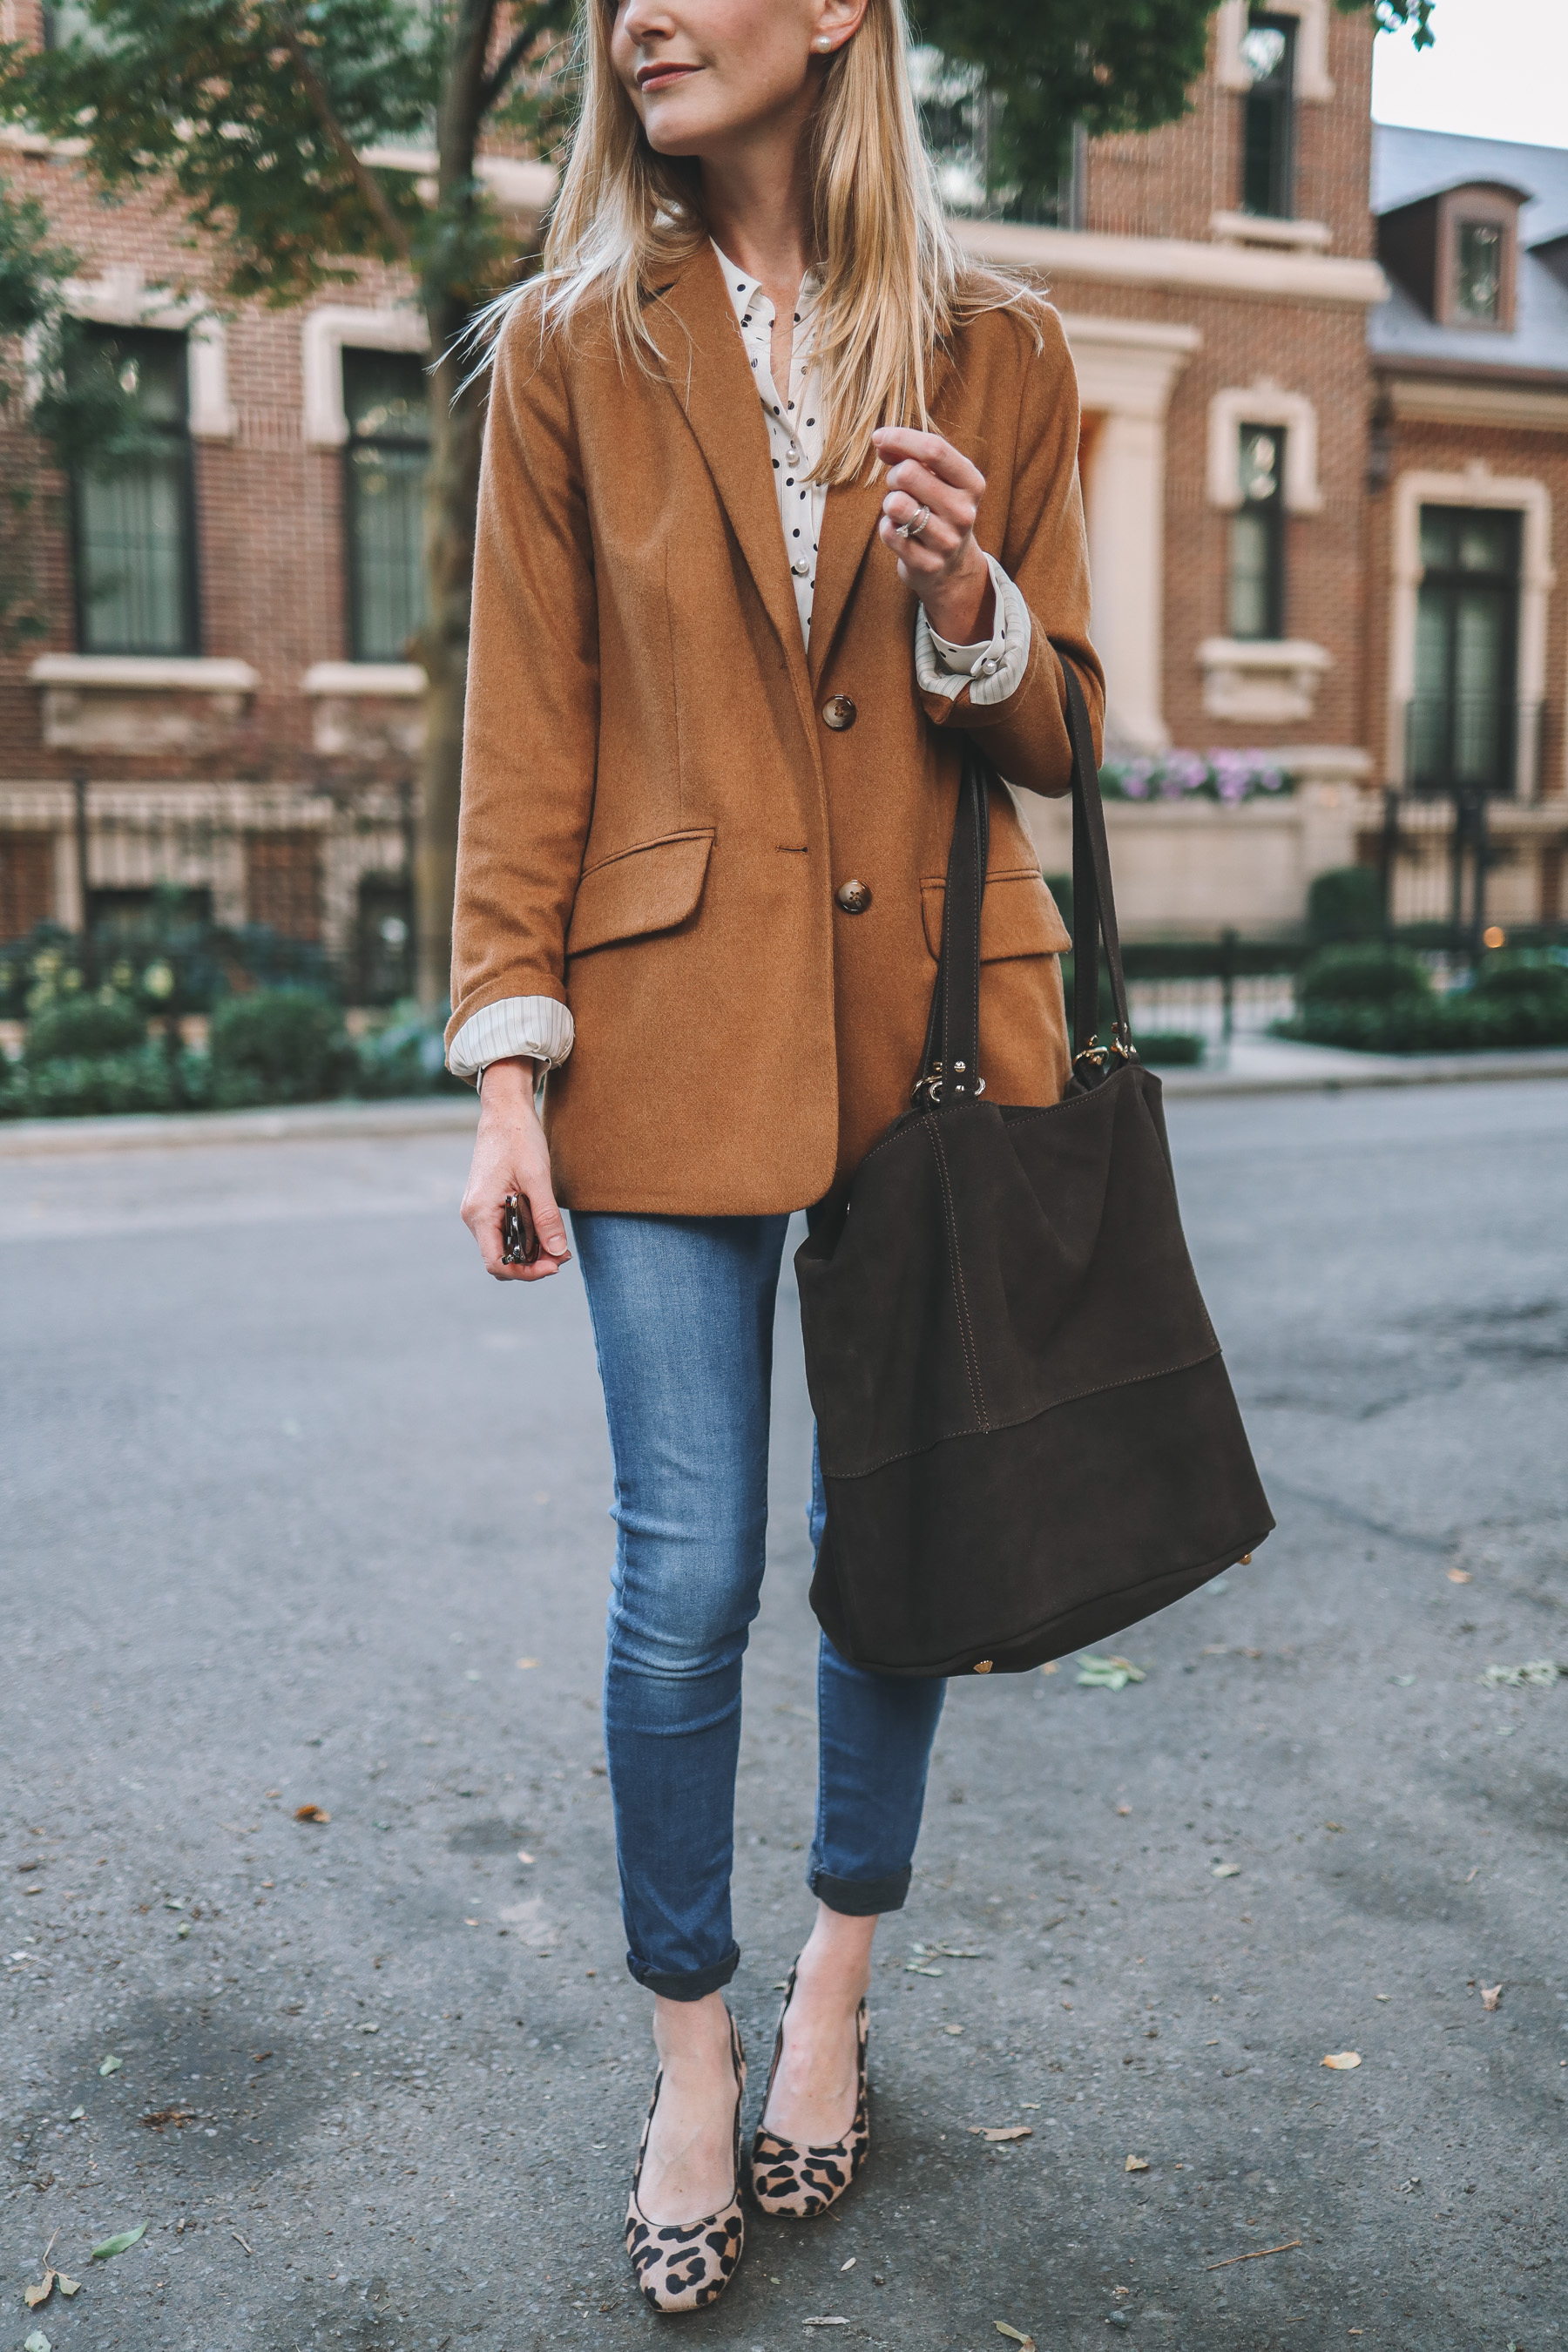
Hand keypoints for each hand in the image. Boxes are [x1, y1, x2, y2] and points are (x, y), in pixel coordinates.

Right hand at [460, 1057, 570, 1282]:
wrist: (505, 1111)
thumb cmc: (518, 1139)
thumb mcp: (537, 1178)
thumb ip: (546, 1217)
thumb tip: (557, 1251)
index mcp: (480, 1213)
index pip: (497, 1263)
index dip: (526, 1272)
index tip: (554, 1266)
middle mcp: (474, 1216)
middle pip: (502, 1258)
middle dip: (533, 1262)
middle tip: (563, 1254)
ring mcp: (480, 1210)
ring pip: (506, 1245)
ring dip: (532, 1249)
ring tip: (559, 1242)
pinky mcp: (489, 1203)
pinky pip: (506, 1230)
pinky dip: (527, 1234)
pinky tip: (547, 1227)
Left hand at [872, 425, 994, 645]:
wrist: (952, 567)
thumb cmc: (937, 510)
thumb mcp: (935, 479)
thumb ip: (909, 455)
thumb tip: (881, 441)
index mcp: (971, 483)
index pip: (934, 449)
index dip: (901, 438)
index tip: (878, 437)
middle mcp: (964, 512)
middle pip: (908, 473)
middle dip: (893, 476)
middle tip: (898, 488)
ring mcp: (947, 541)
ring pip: (896, 503)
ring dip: (889, 503)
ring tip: (900, 511)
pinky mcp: (927, 564)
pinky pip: (889, 533)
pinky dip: (886, 528)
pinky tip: (900, 532)